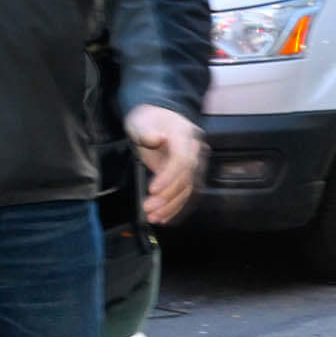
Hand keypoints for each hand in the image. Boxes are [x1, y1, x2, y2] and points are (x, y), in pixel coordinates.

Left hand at [126, 103, 205, 224]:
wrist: (156, 119)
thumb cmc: (148, 119)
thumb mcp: (142, 121)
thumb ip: (148, 131)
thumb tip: (156, 138)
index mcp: (184, 135)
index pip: (182, 160)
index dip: (169, 176)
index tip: (152, 189)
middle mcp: (193, 151)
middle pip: (185, 178)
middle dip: (167, 196)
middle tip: (148, 208)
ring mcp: (191, 164)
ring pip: (186, 189)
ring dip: (170, 206)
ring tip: (153, 217)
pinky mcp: (185, 175)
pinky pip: (184, 193)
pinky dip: (174, 207)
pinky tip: (163, 217)